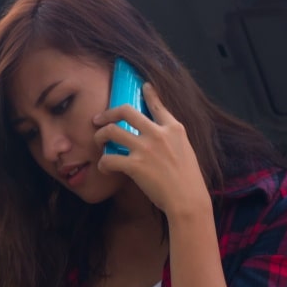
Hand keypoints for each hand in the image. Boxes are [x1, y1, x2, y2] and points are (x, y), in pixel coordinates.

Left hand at [94, 81, 212, 220]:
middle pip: (126, 111)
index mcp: (174, 128)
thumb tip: (159, 135)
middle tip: (99, 119)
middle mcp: (158, 133)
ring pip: (112, 131)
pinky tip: (105, 168)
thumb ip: (172, 138)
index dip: (149, 93)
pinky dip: (103, 164)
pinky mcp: (135, 165)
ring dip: (100, 136)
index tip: (143, 86)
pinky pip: (109, 159)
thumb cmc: (188, 181)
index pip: (158, 105)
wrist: (188, 200)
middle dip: (108, 113)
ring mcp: (145, 148)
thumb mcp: (186, 150)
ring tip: (98, 142)